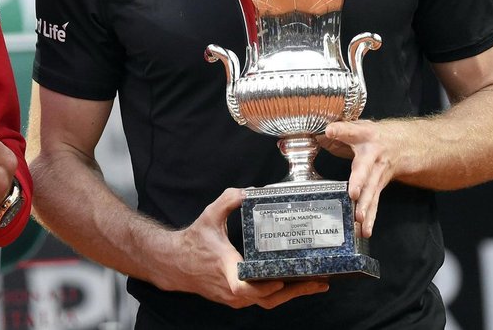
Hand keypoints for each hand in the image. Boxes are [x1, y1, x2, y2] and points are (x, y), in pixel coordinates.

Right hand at [162, 188, 328, 307]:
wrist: (174, 262)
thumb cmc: (193, 241)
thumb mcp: (209, 216)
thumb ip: (228, 200)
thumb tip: (248, 191)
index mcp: (227, 270)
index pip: (248, 288)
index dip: (267, 287)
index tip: (284, 279)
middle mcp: (233, 290)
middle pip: (269, 299)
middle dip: (296, 291)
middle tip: (318, 281)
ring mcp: (234, 298)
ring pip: (267, 302)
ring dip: (290, 295)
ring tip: (313, 284)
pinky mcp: (235, 299)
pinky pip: (261, 301)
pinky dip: (277, 294)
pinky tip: (291, 283)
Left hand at [319, 119, 398, 237]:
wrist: (403, 144)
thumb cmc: (372, 135)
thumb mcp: (355, 126)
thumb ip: (335, 131)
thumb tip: (309, 134)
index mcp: (363, 134)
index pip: (350, 131)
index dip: (340, 130)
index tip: (330, 131)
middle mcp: (373, 154)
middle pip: (365, 168)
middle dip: (359, 181)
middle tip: (353, 192)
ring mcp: (377, 172)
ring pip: (371, 190)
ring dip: (365, 206)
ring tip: (359, 218)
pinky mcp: (379, 186)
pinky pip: (374, 203)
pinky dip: (370, 218)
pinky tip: (365, 231)